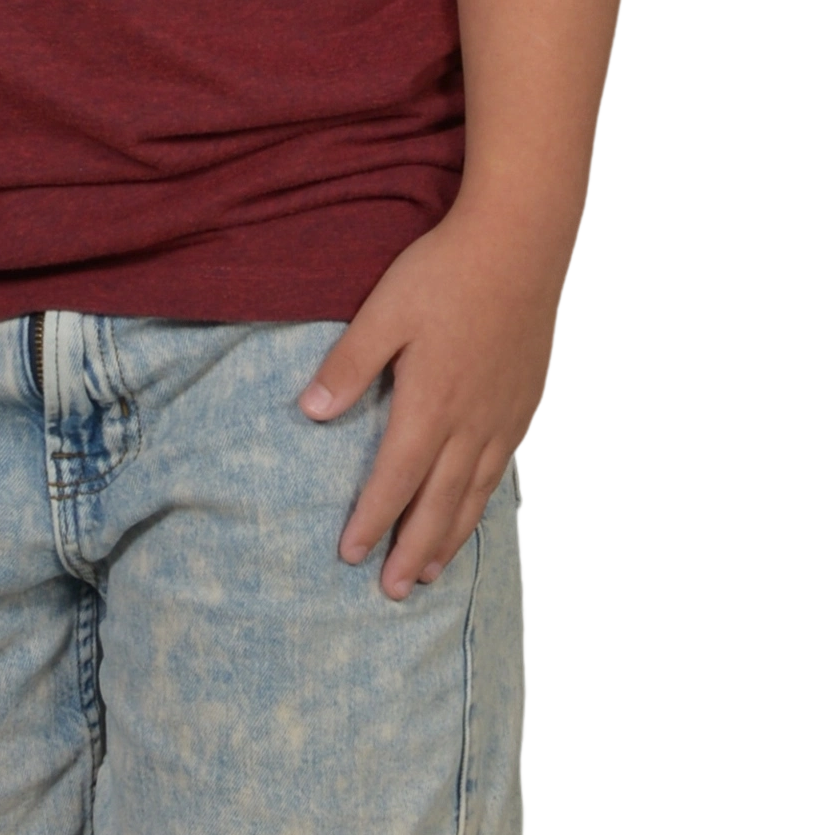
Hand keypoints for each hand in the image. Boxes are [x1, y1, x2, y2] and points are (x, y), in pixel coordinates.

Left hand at [297, 203, 572, 598]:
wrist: (521, 242)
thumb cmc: (445, 271)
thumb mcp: (384, 311)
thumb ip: (348, 365)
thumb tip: (309, 412)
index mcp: (430, 402)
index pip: (395, 480)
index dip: (373, 521)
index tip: (351, 556)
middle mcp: (471, 421)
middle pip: (439, 503)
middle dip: (412, 550)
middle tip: (392, 591)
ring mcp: (504, 414)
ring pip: (475, 492)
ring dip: (450, 536)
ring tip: (430, 570)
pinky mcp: (525, 400)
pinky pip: (503, 467)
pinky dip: (484, 499)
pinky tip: (474, 507)